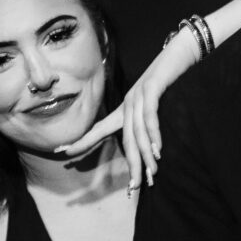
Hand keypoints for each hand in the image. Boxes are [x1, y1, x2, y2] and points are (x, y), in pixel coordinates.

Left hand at [58, 34, 199, 184]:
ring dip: (146, 156)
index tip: (62, 154)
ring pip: (138, 132)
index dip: (81, 142)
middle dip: (131, 166)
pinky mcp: (153, 88)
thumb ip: (146, 121)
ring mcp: (139, 96)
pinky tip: (157, 150)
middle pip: (126, 141)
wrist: (178, 52)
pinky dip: (153, 133)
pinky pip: (150, 116)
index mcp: (124, 109)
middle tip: (133, 189)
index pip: (99, 129)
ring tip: (150, 175)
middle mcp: (128, 104)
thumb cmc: (166, 80)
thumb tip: (147, 145)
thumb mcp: (152, 102)